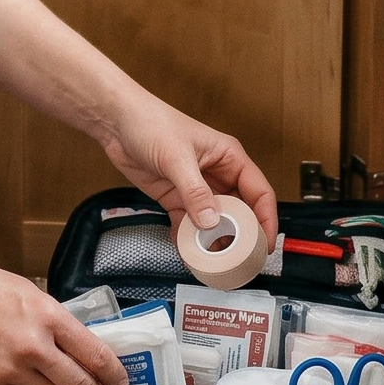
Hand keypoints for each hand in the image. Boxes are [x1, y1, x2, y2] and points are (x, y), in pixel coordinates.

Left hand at [97, 88, 279, 243]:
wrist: (117, 123)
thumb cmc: (151, 123)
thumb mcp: (176, 157)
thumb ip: (195, 191)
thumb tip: (211, 222)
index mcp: (229, 158)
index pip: (259, 192)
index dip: (266, 219)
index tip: (265, 245)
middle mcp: (218, 174)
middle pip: (240, 211)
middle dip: (241, 236)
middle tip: (240, 260)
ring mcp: (197, 188)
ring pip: (215, 221)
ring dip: (213, 240)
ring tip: (212, 261)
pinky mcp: (176, 197)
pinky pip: (188, 224)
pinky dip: (188, 238)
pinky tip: (185, 251)